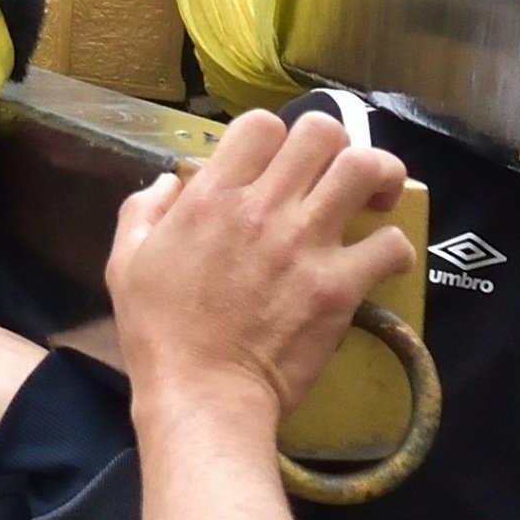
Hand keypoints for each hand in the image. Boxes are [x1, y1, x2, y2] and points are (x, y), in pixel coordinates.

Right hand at [108, 109, 412, 417]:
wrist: (203, 396)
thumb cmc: (159, 335)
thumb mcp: (125, 263)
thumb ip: (143, 211)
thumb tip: (168, 182)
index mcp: (212, 196)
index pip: (261, 123)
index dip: (276, 135)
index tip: (277, 165)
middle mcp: (263, 208)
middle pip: (322, 132)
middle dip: (335, 145)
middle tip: (333, 176)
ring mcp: (305, 244)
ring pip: (363, 170)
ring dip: (377, 178)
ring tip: (373, 201)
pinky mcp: (339, 287)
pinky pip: (390, 245)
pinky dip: (394, 249)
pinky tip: (381, 261)